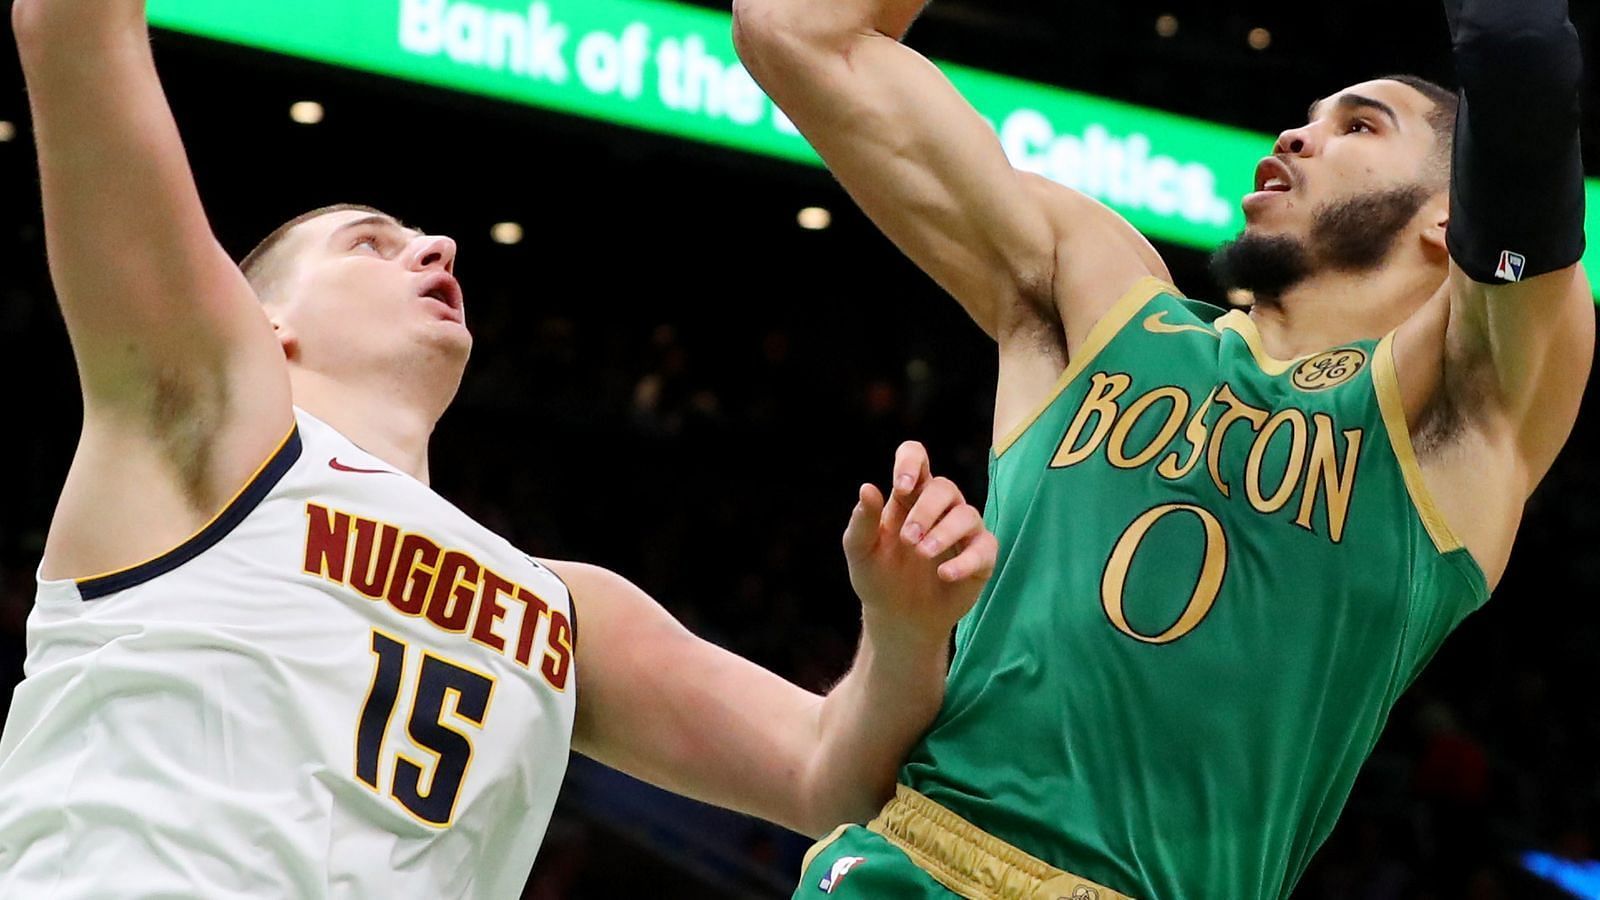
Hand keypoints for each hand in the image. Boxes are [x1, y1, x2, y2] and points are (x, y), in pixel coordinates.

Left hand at [842, 441, 997, 644]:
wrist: (896, 618)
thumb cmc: (877, 576)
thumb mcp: (860, 550)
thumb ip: (862, 521)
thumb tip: (868, 488)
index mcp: (908, 496)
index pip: (916, 457)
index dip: (911, 463)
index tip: (901, 487)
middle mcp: (939, 508)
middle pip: (945, 487)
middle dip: (926, 510)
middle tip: (907, 539)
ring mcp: (963, 531)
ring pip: (967, 514)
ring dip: (944, 533)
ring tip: (922, 553)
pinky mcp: (980, 557)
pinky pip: (984, 548)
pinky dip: (966, 560)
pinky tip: (945, 574)